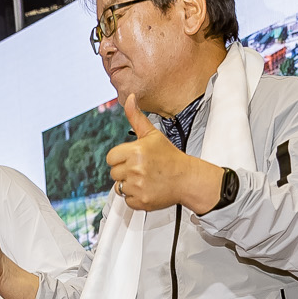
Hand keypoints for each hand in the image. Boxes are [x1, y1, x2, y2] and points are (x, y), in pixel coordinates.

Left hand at [105, 91, 218, 213]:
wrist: (186, 178)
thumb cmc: (169, 156)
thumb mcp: (152, 134)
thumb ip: (136, 117)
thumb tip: (129, 98)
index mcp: (136, 151)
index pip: (111, 158)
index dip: (120, 158)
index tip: (132, 158)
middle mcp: (135, 169)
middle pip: (113, 173)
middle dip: (125, 171)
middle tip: (142, 169)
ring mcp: (138, 186)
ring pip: (119, 187)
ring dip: (130, 185)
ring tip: (145, 179)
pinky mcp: (141, 201)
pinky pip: (127, 200)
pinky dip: (135, 197)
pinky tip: (147, 189)